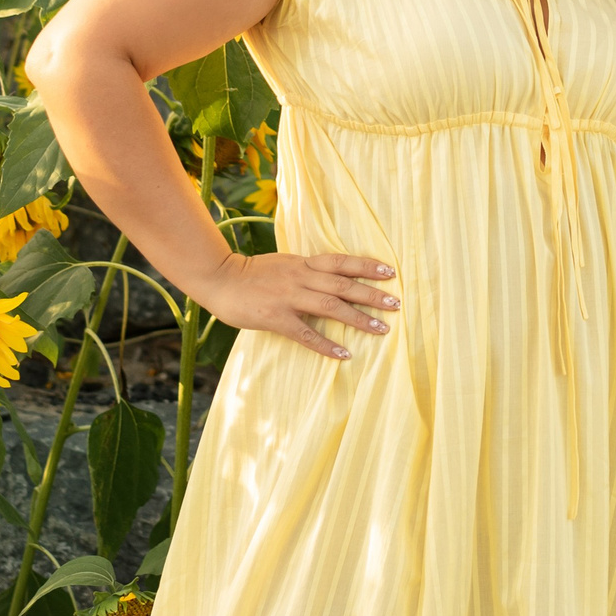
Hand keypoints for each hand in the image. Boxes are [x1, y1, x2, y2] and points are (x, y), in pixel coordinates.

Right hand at [196, 252, 398, 360]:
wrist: (220, 279)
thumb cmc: (252, 274)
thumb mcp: (284, 264)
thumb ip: (307, 271)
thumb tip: (332, 277)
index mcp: (303, 264)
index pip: (341, 261)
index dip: (366, 266)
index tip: (390, 272)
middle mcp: (300, 278)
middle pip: (343, 285)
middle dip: (371, 295)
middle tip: (396, 304)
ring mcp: (288, 297)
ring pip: (330, 307)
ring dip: (358, 319)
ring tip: (381, 329)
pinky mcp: (276, 318)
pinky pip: (305, 333)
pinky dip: (326, 344)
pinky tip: (344, 354)